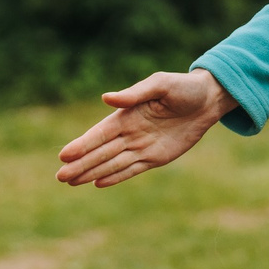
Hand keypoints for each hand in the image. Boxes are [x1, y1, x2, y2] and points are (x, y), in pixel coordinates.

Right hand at [56, 70, 236, 187]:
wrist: (208, 100)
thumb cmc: (183, 87)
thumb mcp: (160, 85)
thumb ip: (134, 94)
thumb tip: (107, 98)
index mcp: (127, 114)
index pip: (100, 133)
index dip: (82, 144)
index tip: (64, 155)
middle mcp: (130, 132)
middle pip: (101, 152)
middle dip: (81, 164)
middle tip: (60, 177)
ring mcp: (142, 146)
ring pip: (113, 163)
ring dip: (92, 173)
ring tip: (71, 182)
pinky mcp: (156, 157)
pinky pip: (132, 169)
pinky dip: (115, 177)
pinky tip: (98, 183)